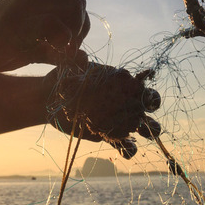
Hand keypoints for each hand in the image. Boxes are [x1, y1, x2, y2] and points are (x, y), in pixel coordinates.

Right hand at [0, 0, 89, 71]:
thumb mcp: (29, 48)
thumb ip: (53, 49)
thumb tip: (82, 57)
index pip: (74, 2)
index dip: (79, 25)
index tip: (69, 46)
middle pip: (78, 3)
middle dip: (80, 29)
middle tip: (66, 51)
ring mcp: (26, 2)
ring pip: (72, 9)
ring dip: (73, 34)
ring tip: (58, 53)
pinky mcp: (20, 15)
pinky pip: (55, 23)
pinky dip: (59, 41)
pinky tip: (49, 55)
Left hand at [46, 64, 161, 158]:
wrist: (51, 100)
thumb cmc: (65, 79)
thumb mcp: (70, 66)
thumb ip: (76, 59)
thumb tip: (82, 55)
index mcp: (123, 83)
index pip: (145, 86)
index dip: (148, 90)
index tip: (141, 89)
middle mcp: (127, 101)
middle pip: (152, 107)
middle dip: (152, 109)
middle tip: (138, 113)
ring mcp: (121, 120)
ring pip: (146, 128)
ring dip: (147, 131)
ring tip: (134, 131)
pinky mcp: (110, 136)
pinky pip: (126, 146)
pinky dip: (128, 149)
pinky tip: (122, 148)